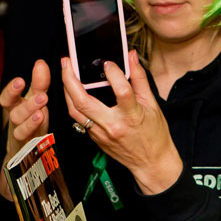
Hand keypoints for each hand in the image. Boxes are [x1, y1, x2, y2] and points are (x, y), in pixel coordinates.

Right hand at [0, 60, 50, 199]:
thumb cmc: (31, 118)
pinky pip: (28, 139)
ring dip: (31, 117)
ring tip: (43, 109)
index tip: (21, 81)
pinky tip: (42, 124)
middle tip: (42, 95)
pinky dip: (34, 132)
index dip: (12, 90)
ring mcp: (20, 132)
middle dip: (26, 102)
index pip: (8, 98)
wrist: (26, 148)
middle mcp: (15, 118)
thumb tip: (41, 63)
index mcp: (16, 105)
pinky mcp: (28, 145)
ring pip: (20, 126)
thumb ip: (39, 83)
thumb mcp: (36, 98)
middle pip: (14, 111)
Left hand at [62, 51, 182, 194]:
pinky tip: (74, 92)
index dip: (114, 74)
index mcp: (132, 116)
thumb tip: (132, 58)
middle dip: (71, 80)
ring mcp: (100, 133)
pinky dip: (74, 103)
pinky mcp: (94, 138)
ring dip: (66, 90)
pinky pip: (79, 118)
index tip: (108, 63)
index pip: (121, 91)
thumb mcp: (152, 105)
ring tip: (65, 73)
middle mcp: (113, 125)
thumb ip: (139, 79)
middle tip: (67, 62)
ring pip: (74, 111)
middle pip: (83, 102)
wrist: (151, 162)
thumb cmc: (154, 134)